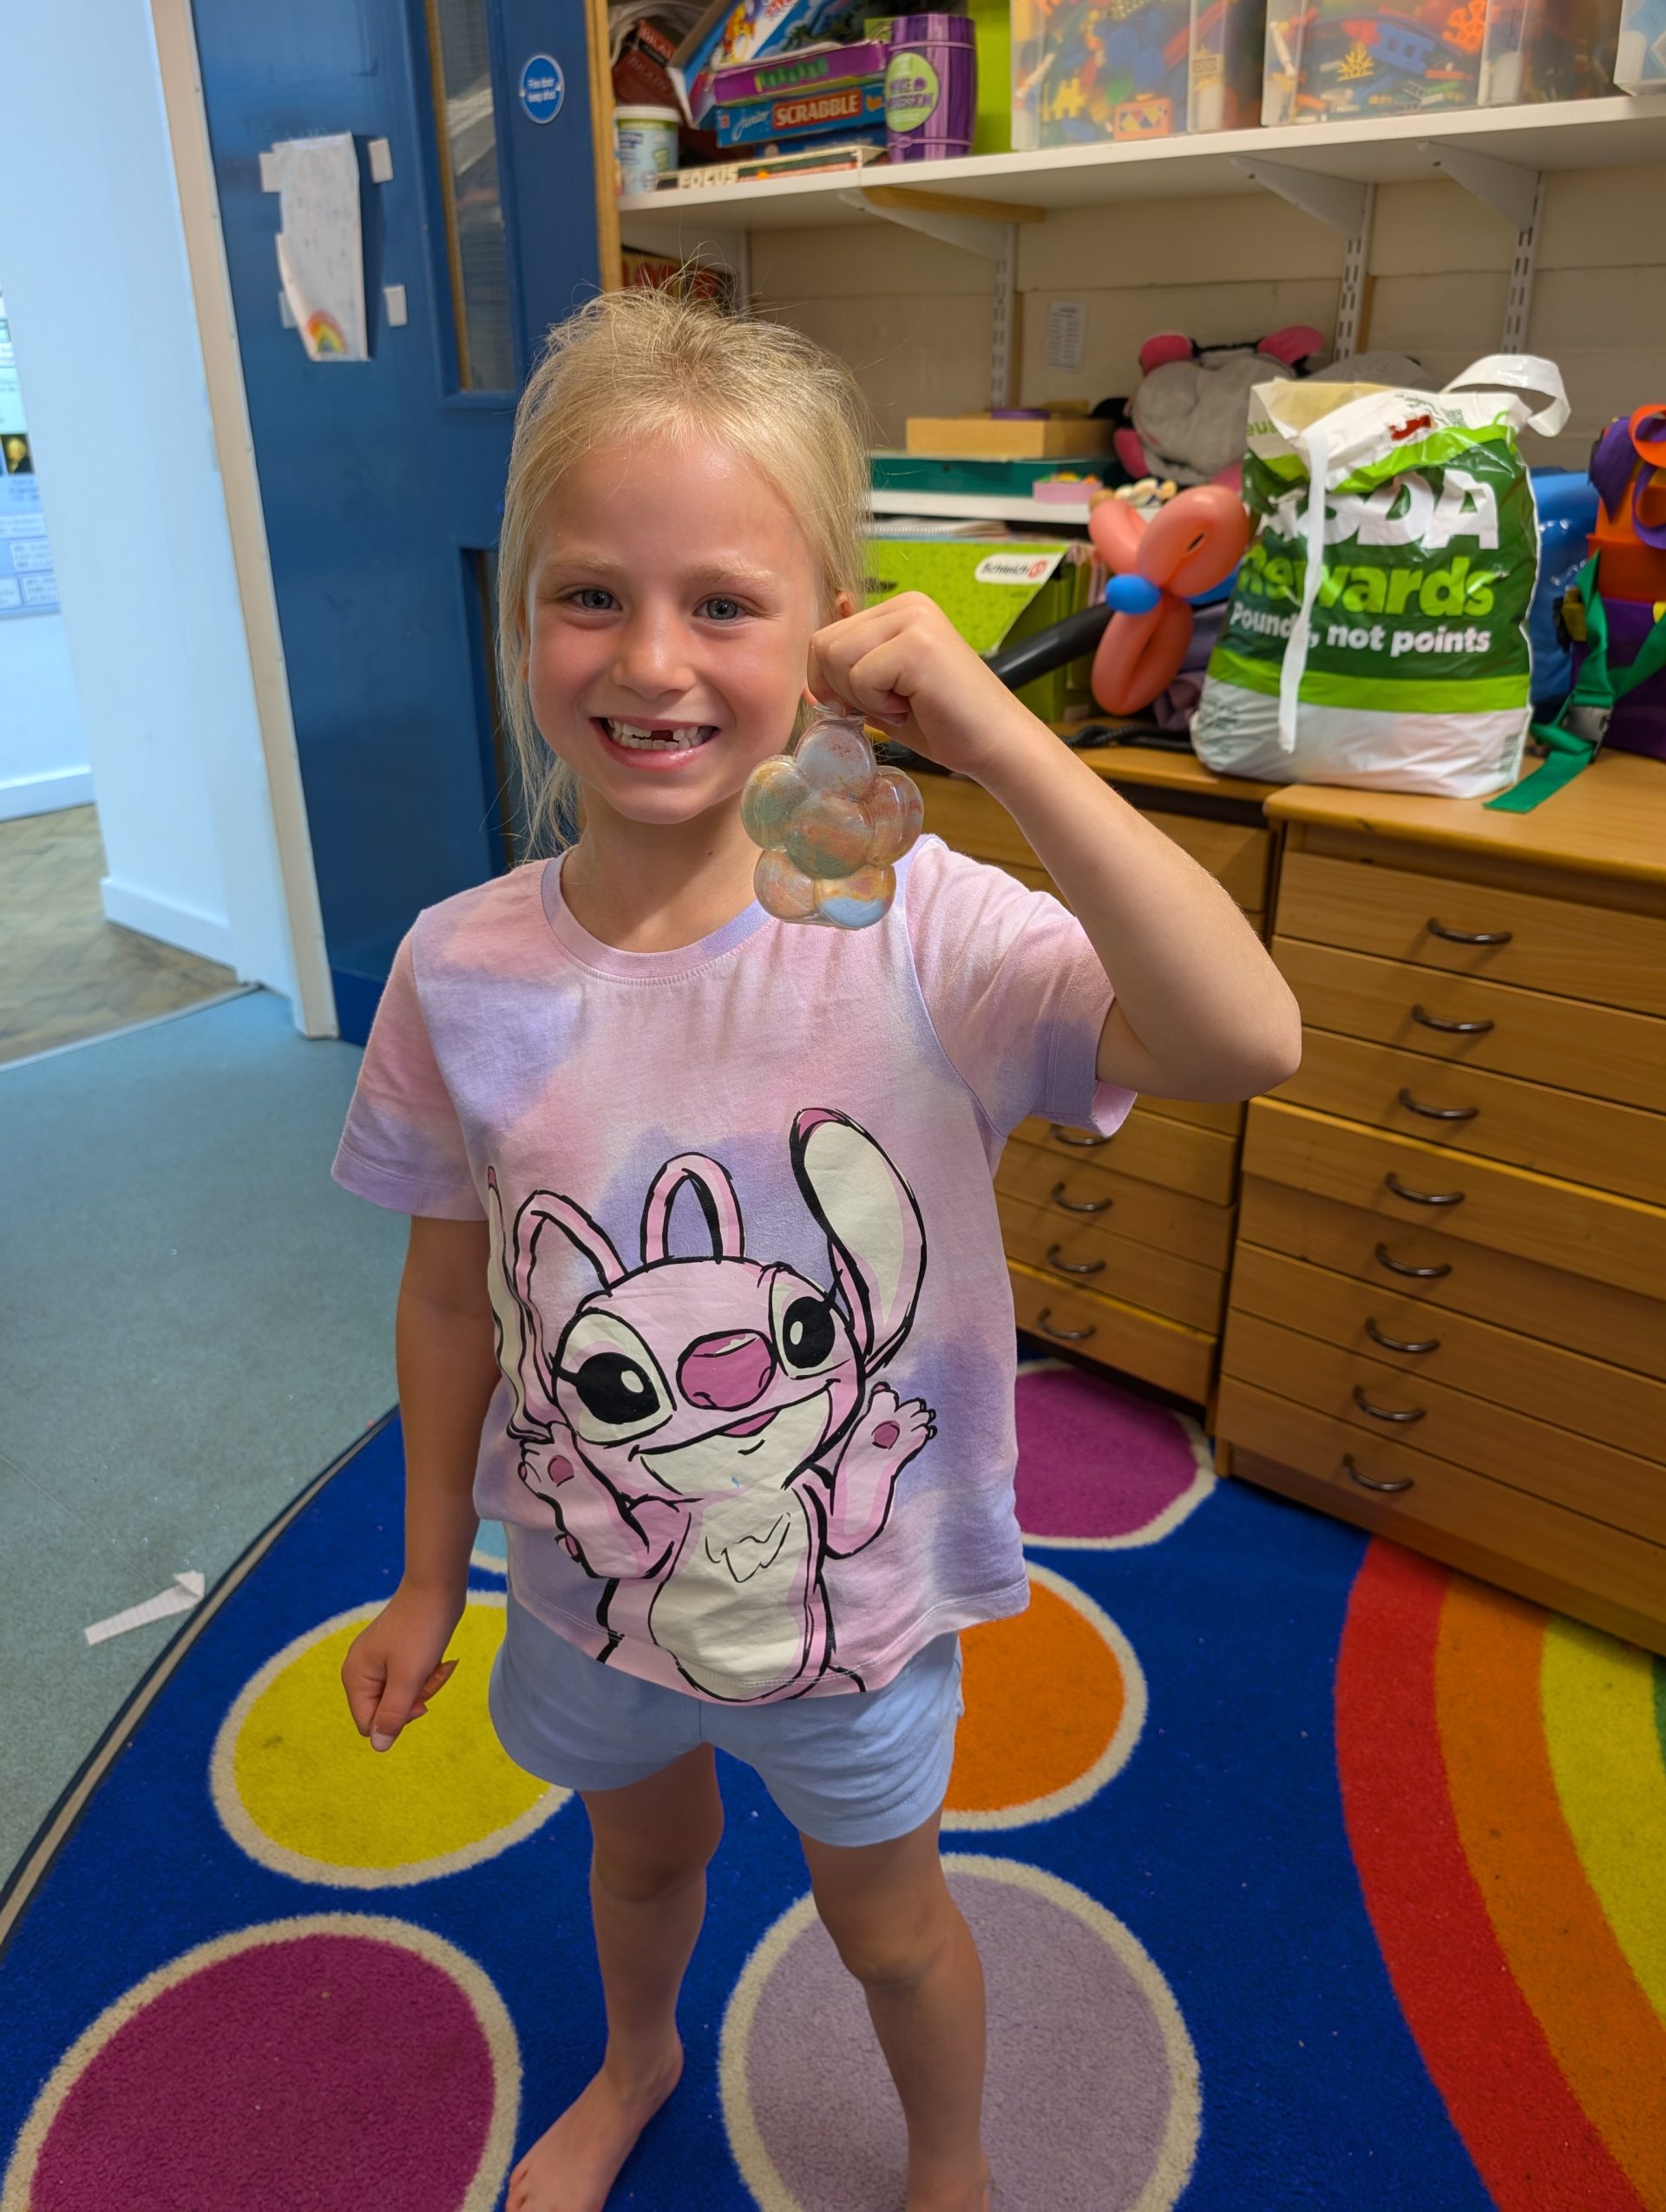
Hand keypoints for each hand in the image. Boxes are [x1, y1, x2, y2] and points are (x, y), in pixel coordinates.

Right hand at [340, 1580, 464, 1751]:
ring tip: (439, 1662)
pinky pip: (410, 1679)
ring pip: (403, 1695)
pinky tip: (440, 1658)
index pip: (369, 1724)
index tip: (419, 1696)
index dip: (397, 1719)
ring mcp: (378, 1662)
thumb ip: (393, 1714)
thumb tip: (379, 1746)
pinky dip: (427, 1673)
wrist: (437, 1587)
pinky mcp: (395, 1654)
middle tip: (431, 1674)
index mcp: (355, 1677)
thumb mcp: (409, 1678)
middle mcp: (360, 1671)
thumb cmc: (421, 1631)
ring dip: (425, 1685)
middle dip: (415, 1698)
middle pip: (387, 1710)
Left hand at [807, 592, 1041, 782]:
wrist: (995, 744)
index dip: (831, 682)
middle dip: (844, 690)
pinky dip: (880, 705)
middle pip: (824, 645)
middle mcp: (906, 605)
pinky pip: (861, 677)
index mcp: (898, 610)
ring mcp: (913, 620)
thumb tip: (809, 690)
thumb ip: (851, 680)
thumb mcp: (886, 695)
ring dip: (863, 697)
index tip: (869, 704)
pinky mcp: (917, 644)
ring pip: (837, 659)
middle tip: (890, 706)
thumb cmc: (945, 725)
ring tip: (904, 705)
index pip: (826, 637)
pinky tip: (914, 707)